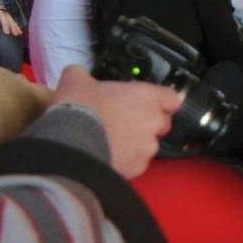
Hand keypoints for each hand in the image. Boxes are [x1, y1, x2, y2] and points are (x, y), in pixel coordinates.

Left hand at [0, 0, 23, 37]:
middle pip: (3, 16)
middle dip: (6, 24)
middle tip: (7, 33)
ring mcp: (4, 11)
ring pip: (10, 18)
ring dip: (13, 26)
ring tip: (16, 34)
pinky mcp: (7, 14)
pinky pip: (13, 20)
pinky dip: (16, 26)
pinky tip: (19, 33)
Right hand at [51, 67, 181, 178]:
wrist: (70, 143)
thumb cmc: (78, 108)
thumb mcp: (75, 80)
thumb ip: (83, 74)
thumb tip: (77, 74)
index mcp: (145, 96)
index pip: (172, 98)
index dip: (162, 101)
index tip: (151, 103)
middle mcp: (152, 121)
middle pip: (162, 123)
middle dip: (147, 123)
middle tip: (124, 122)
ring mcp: (147, 147)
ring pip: (149, 145)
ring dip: (136, 143)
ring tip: (112, 141)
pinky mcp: (137, 168)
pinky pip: (137, 163)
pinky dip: (126, 161)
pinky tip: (108, 154)